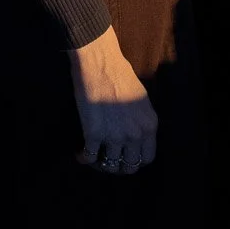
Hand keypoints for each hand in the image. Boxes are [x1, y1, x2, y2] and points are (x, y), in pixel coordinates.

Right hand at [67, 24, 157, 175]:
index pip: (148, 158)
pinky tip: (80, 155)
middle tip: (109, 160)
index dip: (136, 161)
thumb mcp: (141, 99)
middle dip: (119, 166)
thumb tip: (134, 133)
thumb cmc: (119, 72)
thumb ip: (140, 120)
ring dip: (101, 164)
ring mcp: (115, 136)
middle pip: (130, 166)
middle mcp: (135, 135)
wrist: (99, 61)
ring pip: (110, 165)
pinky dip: (84, 159)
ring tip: (93, 158)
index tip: (126, 157)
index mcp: (149, 125)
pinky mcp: (94, 133)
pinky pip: (90, 156)